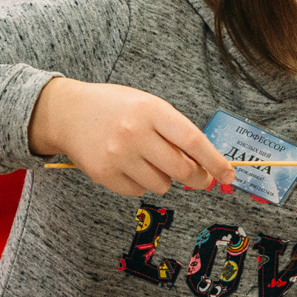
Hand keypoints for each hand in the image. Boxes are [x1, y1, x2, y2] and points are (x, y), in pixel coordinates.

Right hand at [28, 79, 234, 196]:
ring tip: (148, 160)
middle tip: (202, 179)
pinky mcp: (104, 175)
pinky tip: (127, 165)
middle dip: (198, 178)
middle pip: (182, 170)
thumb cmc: (115, 108)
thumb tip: (202, 164)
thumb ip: (173, 131)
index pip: (193, 141)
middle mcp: (134, 133)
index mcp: (151, 110)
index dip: (215, 161)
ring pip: (161, 184)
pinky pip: (138, 191)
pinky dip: (140, 183)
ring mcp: (118, 156)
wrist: (67, 112)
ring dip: (164, 178)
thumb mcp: (146, 106)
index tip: (229, 174)